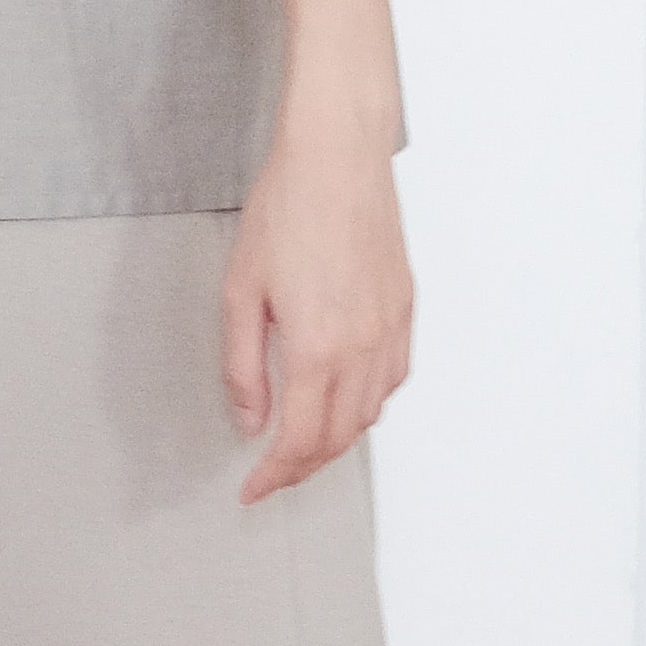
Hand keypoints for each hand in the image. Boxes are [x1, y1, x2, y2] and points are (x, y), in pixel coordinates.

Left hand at [220, 134, 414, 497]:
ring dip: (337, 440)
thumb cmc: (288, 207)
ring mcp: (391, 329)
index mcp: (319, 348)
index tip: (253, 490)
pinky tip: (346, 398)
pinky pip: (393, 379)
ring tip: (303, 444)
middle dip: (303, 467)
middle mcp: (364, 347)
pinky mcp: (404, 309)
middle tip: (272, 475)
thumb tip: (250, 419)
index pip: (300, 441)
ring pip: (371, 414)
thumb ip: (244, 365)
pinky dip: (368, 405)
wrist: (339, 156)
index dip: (275, 476)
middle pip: (339, 438)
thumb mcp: (241, 289)